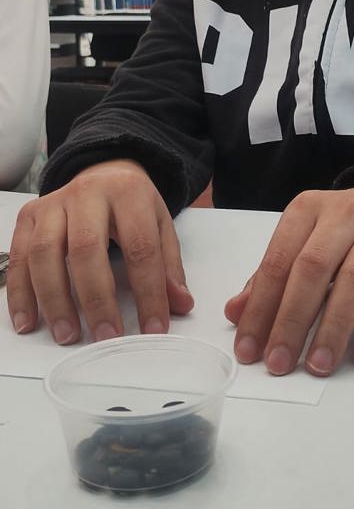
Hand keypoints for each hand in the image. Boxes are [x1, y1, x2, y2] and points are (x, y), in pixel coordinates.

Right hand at [7, 160, 192, 343]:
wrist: (102, 173)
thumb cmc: (131, 205)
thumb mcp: (160, 224)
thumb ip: (169, 266)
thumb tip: (180, 305)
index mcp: (128, 192)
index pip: (141, 246)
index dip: (149, 291)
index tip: (153, 328)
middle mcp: (87, 193)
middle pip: (86, 248)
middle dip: (97, 298)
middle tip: (107, 336)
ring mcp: (53, 203)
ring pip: (44, 252)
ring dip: (54, 300)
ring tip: (68, 335)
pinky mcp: (29, 216)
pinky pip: (19, 257)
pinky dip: (20, 294)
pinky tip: (29, 322)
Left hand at [224, 181, 353, 376]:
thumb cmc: (343, 230)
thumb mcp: (303, 239)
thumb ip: (270, 276)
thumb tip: (236, 313)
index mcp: (307, 210)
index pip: (278, 261)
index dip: (261, 308)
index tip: (249, 348)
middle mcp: (344, 215)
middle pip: (313, 270)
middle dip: (292, 321)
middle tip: (279, 362)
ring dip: (334, 329)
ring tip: (318, 366)